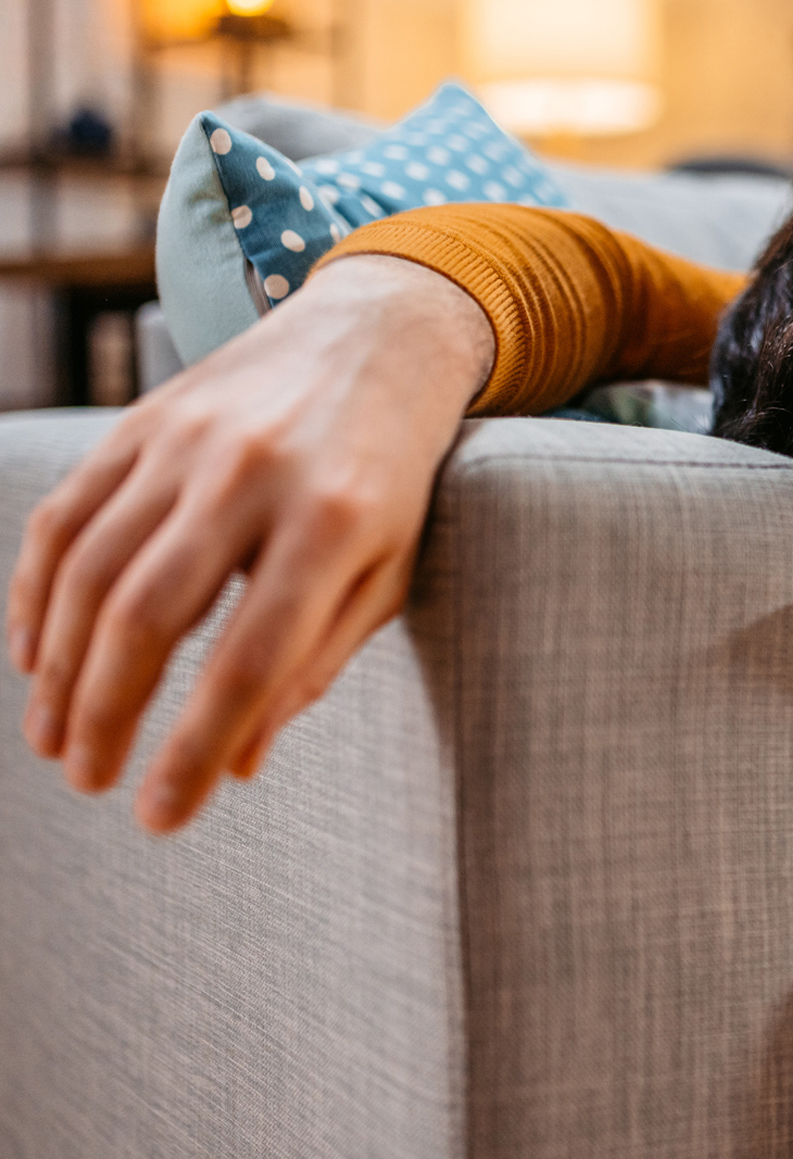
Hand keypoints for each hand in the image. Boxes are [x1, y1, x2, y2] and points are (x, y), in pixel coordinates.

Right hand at [6, 254, 494, 832]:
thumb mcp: (388, 572)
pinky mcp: (142, 421)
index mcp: (337, 523)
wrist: (377, 340)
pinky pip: (67, 517)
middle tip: (90, 783)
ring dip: (60, 670)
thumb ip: (315, 662)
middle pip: (149, 616)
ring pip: (92, 570)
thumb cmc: (390, 479)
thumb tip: (234, 762)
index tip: (161, 818)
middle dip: (107, 715)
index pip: (251, 660)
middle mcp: (253, 477)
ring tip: (57, 741)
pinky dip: (37, 594)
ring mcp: (189, 442)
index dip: (195, 748)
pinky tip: (35, 659)